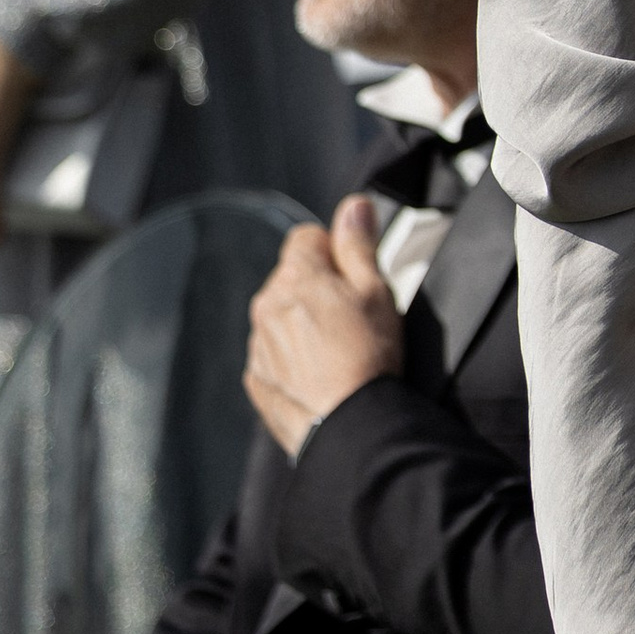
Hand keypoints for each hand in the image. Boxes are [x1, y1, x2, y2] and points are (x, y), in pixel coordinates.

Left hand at [245, 195, 402, 456]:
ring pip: (282, 317)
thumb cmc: (367, 358)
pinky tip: (324, 374)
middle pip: (292, 278)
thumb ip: (359, 243)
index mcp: (295, 277)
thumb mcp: (376, 290)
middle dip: (319, 289)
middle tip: (355, 317)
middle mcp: (266, 306)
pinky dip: (295, 359)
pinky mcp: (258, 380)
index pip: (306, 237)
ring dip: (305, 324)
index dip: (336, 251)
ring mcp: (258, 345)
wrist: (349, 426)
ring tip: (342, 351)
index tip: (355, 276)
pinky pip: (275, 354)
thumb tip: (354, 206)